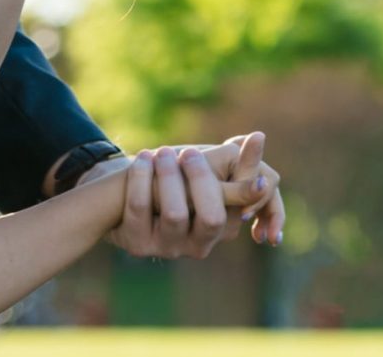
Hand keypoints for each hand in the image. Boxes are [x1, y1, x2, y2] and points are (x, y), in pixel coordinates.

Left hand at [108, 133, 281, 257]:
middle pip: (212, 217)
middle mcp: (198, 245)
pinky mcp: (137, 242)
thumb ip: (237, 164)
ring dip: (169, 175)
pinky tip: (142, 158)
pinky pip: (140, 208)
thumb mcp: (206, 175)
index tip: (239, 147)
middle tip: (189, 152)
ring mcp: (167, 247)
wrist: (122, 201)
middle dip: (201, 178)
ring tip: (160, 152)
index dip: (243, 184)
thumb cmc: (175, 185)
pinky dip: (141, 177)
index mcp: (221, 229)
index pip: (240, 208)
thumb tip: (260, 136)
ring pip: (176, 214)